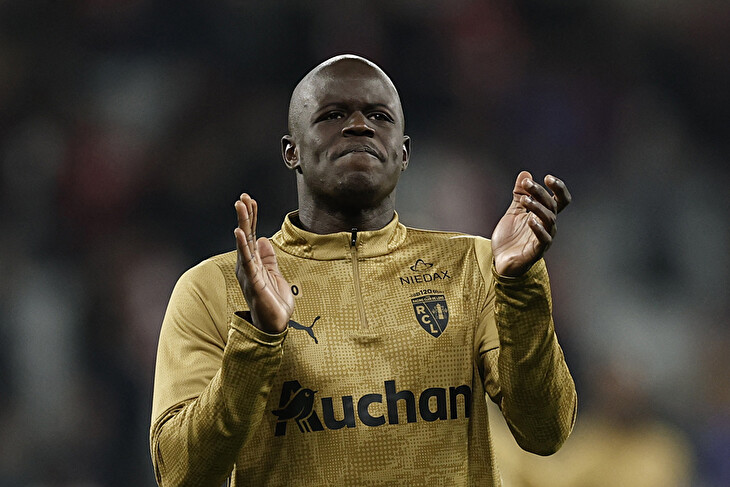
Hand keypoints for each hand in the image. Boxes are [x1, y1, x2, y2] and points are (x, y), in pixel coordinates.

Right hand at [234, 193, 293, 332]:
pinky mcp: (253, 281)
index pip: (251, 235)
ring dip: (243, 223)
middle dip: (245, 215)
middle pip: (246, 235)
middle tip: (242, 196)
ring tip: (240, 206)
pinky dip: (243, 245)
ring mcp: (249, 272)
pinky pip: (247, 260)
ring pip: (244, 243)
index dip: (251, 217)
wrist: (275, 325)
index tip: (250, 199)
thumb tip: (263, 239)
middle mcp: (248, 265)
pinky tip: (240, 232)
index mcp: (254, 262)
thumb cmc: (273, 302)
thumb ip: (268, 258)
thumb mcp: (275, 275)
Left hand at [491, 171, 570, 276]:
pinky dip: (539, 229)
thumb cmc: (511, 237)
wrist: (500, 261)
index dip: (558, 188)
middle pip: (551, 205)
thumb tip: (525, 173)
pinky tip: (531, 221)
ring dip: (537, 207)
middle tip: (527, 183)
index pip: (559, 199)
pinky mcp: (537, 251)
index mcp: (544, 215)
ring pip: (549, 219)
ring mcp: (544, 238)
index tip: (547, 177)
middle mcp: (547, 225)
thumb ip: (520, 194)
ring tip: (524, 199)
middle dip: (540, 192)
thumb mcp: (513, 212)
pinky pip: (543, 239)